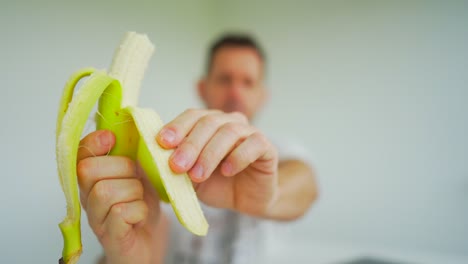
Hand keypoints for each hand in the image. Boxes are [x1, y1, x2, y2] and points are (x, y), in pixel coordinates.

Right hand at [77, 130, 161, 263]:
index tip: (111, 138)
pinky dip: (139, 210)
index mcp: (92, 180)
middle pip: (89, 170)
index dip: (92, 143)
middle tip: (137, 179)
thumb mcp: (138, 174)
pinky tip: (141, 215)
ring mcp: (96, 219)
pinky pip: (121, 213)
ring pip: (106, 191)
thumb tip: (130, 120)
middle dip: (122, 168)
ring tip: (140, 199)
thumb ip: (130, 152)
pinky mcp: (111, 237)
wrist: (150, 242)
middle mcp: (87, 199)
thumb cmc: (141, 205)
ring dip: (134, 191)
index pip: (78, 154)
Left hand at [157, 109, 278, 216]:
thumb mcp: (190, 177)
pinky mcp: (266, 146)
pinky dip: (238, 156)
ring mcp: (249, 132)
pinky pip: (254, 144)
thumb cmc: (216, 184)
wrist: (247, 200)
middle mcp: (229, 122)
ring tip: (198, 174)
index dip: (177, 126)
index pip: (192, 115)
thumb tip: (152, 159)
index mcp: (208, 123)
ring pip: (229, 132)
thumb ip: (176, 166)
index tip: (162, 142)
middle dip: (190, 144)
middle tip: (177, 166)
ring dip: (210, 153)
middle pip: (208, 122)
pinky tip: (227, 171)